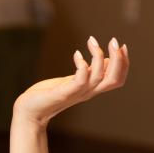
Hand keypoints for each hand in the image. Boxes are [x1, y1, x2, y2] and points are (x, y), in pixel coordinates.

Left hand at [14, 36, 128, 127]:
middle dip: (119, 59)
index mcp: (91, 89)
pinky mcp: (64, 93)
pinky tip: (76, 54)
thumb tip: (105, 58)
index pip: (117, 80)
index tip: (122, 46)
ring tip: (91, 40)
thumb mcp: (73, 80)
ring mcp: (77, 93)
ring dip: (98, 56)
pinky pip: (81, 80)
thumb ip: (89, 72)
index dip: (124, 64)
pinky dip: (82, 65)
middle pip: (114, 79)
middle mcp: (87, 92)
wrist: (29, 112)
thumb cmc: (48, 94)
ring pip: (100, 77)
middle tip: (114, 41)